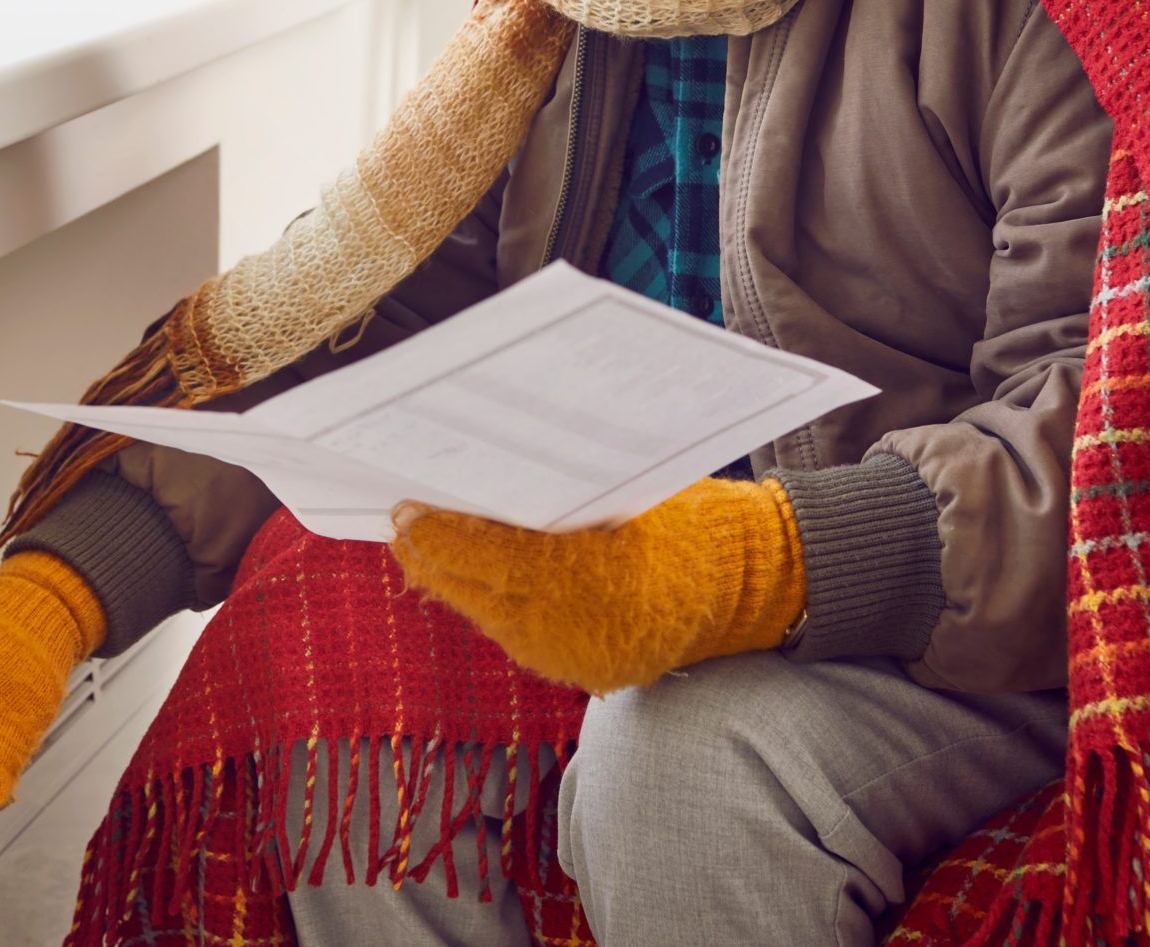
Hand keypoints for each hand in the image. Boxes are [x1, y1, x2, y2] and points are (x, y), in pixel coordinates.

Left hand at [388, 476, 804, 694]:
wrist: (750, 584)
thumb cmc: (691, 520)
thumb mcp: (625, 489)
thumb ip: (558, 494)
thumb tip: (479, 477)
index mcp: (596, 574)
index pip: (496, 555)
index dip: (443, 533)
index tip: (404, 508)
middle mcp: (581, 627)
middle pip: (480, 591)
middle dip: (434, 556)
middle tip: (399, 521)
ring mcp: (579, 657)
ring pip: (491, 616)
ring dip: (456, 581)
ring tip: (422, 544)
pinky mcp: (583, 673)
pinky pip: (517, 634)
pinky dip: (490, 603)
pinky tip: (468, 576)